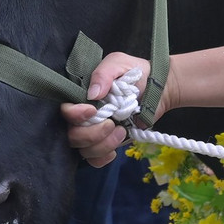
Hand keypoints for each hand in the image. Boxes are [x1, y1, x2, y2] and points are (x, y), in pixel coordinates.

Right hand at [60, 52, 152, 166]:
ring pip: (83, 150)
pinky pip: (94, 160)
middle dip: (92, 133)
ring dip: (103, 144)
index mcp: (81, 96)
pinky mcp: (105, 145)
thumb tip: (92, 94)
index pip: (65, 110)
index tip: (92, 110)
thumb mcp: (119, 64)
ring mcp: (93, 132)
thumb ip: (104, 74)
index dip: (74, 114)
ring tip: (121, 131)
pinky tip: (115, 148)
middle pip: (72, 135)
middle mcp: (83, 116)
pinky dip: (103, 157)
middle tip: (112, 124)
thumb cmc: (136, 73)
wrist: (159, 89)